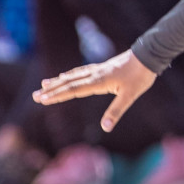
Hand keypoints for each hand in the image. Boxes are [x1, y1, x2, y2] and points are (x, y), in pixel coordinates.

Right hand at [34, 50, 156, 132]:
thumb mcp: (130, 96)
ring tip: (44, 84)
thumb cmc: (140, 76)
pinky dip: (70, 75)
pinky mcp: (103, 68)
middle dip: (51, 90)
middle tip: (35, 95)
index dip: (56, 95)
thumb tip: (106, 128)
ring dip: (58, 81)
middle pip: (68, 82)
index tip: (42, 99)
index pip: (73, 90)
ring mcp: (98, 70)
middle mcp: (94, 74)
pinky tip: (67, 75)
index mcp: (98, 81)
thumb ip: (117, 111)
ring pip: (73, 75)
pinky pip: (81, 71)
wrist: (148, 55)